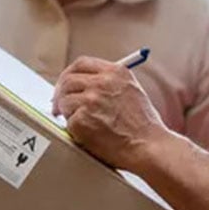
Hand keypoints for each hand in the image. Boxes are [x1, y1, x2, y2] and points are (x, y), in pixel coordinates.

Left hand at [52, 56, 168, 171]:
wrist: (148, 146)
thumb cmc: (144, 125)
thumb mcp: (132, 90)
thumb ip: (110, 82)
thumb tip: (86, 85)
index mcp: (115, 72)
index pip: (82, 63)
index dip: (69, 74)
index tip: (66, 83)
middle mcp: (102, 83)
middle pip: (68, 80)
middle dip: (61, 93)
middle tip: (60, 106)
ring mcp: (91, 100)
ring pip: (64, 100)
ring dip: (68, 112)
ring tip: (81, 123)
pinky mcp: (82, 119)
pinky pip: (69, 122)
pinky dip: (74, 129)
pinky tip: (88, 134)